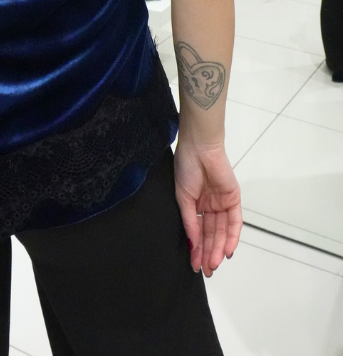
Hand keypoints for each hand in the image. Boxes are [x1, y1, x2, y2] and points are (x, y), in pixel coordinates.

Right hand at [174, 139, 241, 276]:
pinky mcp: (234, 199)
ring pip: (222, 232)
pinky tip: (226, 251)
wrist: (199, 148)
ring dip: (218, 248)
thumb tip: (193, 245)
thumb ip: (190, 223)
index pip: (199, 232)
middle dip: (209, 253)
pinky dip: (231, 237)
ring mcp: (223, 203)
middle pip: (211, 234)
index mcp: (196, 205)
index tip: (195, 265)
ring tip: (213, 264)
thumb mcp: (183, 199)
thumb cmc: (186, 168)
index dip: (197, 249)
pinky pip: (234, 222)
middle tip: (206, 270)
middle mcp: (210, 206)